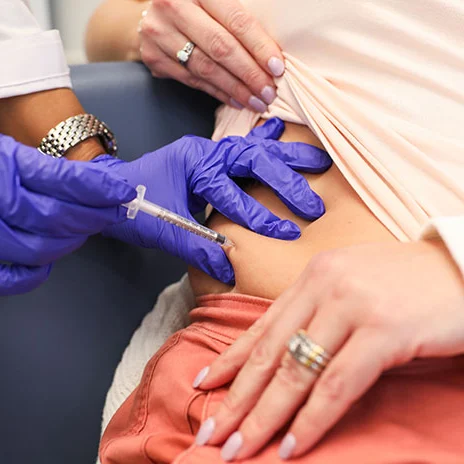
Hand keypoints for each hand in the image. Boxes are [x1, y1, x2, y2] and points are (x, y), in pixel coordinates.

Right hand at [0, 135, 134, 295]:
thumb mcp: (10, 152)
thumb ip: (47, 168)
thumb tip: (98, 184)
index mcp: (6, 164)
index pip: (65, 180)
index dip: (102, 189)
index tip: (123, 193)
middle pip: (57, 217)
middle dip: (96, 217)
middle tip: (115, 212)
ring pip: (39, 248)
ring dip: (73, 242)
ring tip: (87, 230)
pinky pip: (8, 277)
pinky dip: (32, 275)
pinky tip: (49, 263)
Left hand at [95, 118, 331, 283]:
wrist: (108, 193)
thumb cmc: (131, 207)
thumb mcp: (162, 229)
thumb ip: (196, 248)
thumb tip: (229, 269)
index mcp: (192, 165)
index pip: (232, 192)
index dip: (259, 215)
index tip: (285, 234)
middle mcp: (204, 152)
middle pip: (254, 161)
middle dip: (286, 183)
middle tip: (312, 204)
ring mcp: (208, 151)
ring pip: (255, 149)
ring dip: (288, 155)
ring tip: (319, 159)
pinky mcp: (209, 156)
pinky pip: (242, 145)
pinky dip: (264, 139)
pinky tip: (281, 131)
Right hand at [139, 0, 284, 110]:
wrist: (153, 12)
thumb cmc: (195, 5)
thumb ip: (239, 15)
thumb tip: (273, 50)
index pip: (236, 20)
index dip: (259, 46)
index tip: (277, 68)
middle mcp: (174, 7)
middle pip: (220, 48)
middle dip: (249, 74)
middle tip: (268, 92)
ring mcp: (160, 33)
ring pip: (206, 69)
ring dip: (235, 89)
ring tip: (256, 101)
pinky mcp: (154, 57)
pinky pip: (193, 81)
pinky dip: (218, 92)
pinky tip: (235, 100)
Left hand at [193, 240, 463, 459]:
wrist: (462, 266)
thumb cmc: (408, 282)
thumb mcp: (352, 287)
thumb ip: (317, 313)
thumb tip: (285, 354)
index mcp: (314, 276)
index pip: (262, 326)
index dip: (229, 359)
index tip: (203, 385)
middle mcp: (325, 286)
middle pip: (269, 352)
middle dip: (236, 398)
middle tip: (210, 432)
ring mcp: (352, 306)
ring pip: (295, 372)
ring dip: (263, 416)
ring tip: (237, 448)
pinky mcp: (383, 331)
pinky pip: (337, 385)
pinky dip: (311, 420)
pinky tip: (291, 446)